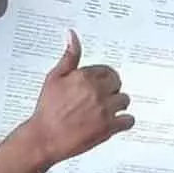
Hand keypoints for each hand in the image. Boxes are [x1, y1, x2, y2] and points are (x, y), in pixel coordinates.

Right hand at [26, 30, 133, 162]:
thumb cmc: (47, 109)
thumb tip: (72, 36)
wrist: (45, 137)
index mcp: (85, 77)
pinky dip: (123, 122)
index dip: (102, 79)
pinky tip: (114, 123)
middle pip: (118, 84)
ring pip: (124, 101)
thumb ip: (69, 57)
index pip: (107, 71)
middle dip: (111, 90)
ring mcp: (104, 110)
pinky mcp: (108, 127)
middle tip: (100, 99)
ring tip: (104, 111)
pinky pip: (128, 120)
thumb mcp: (54, 77)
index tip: (97, 86)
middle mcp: (96, 91)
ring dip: (117, 105)